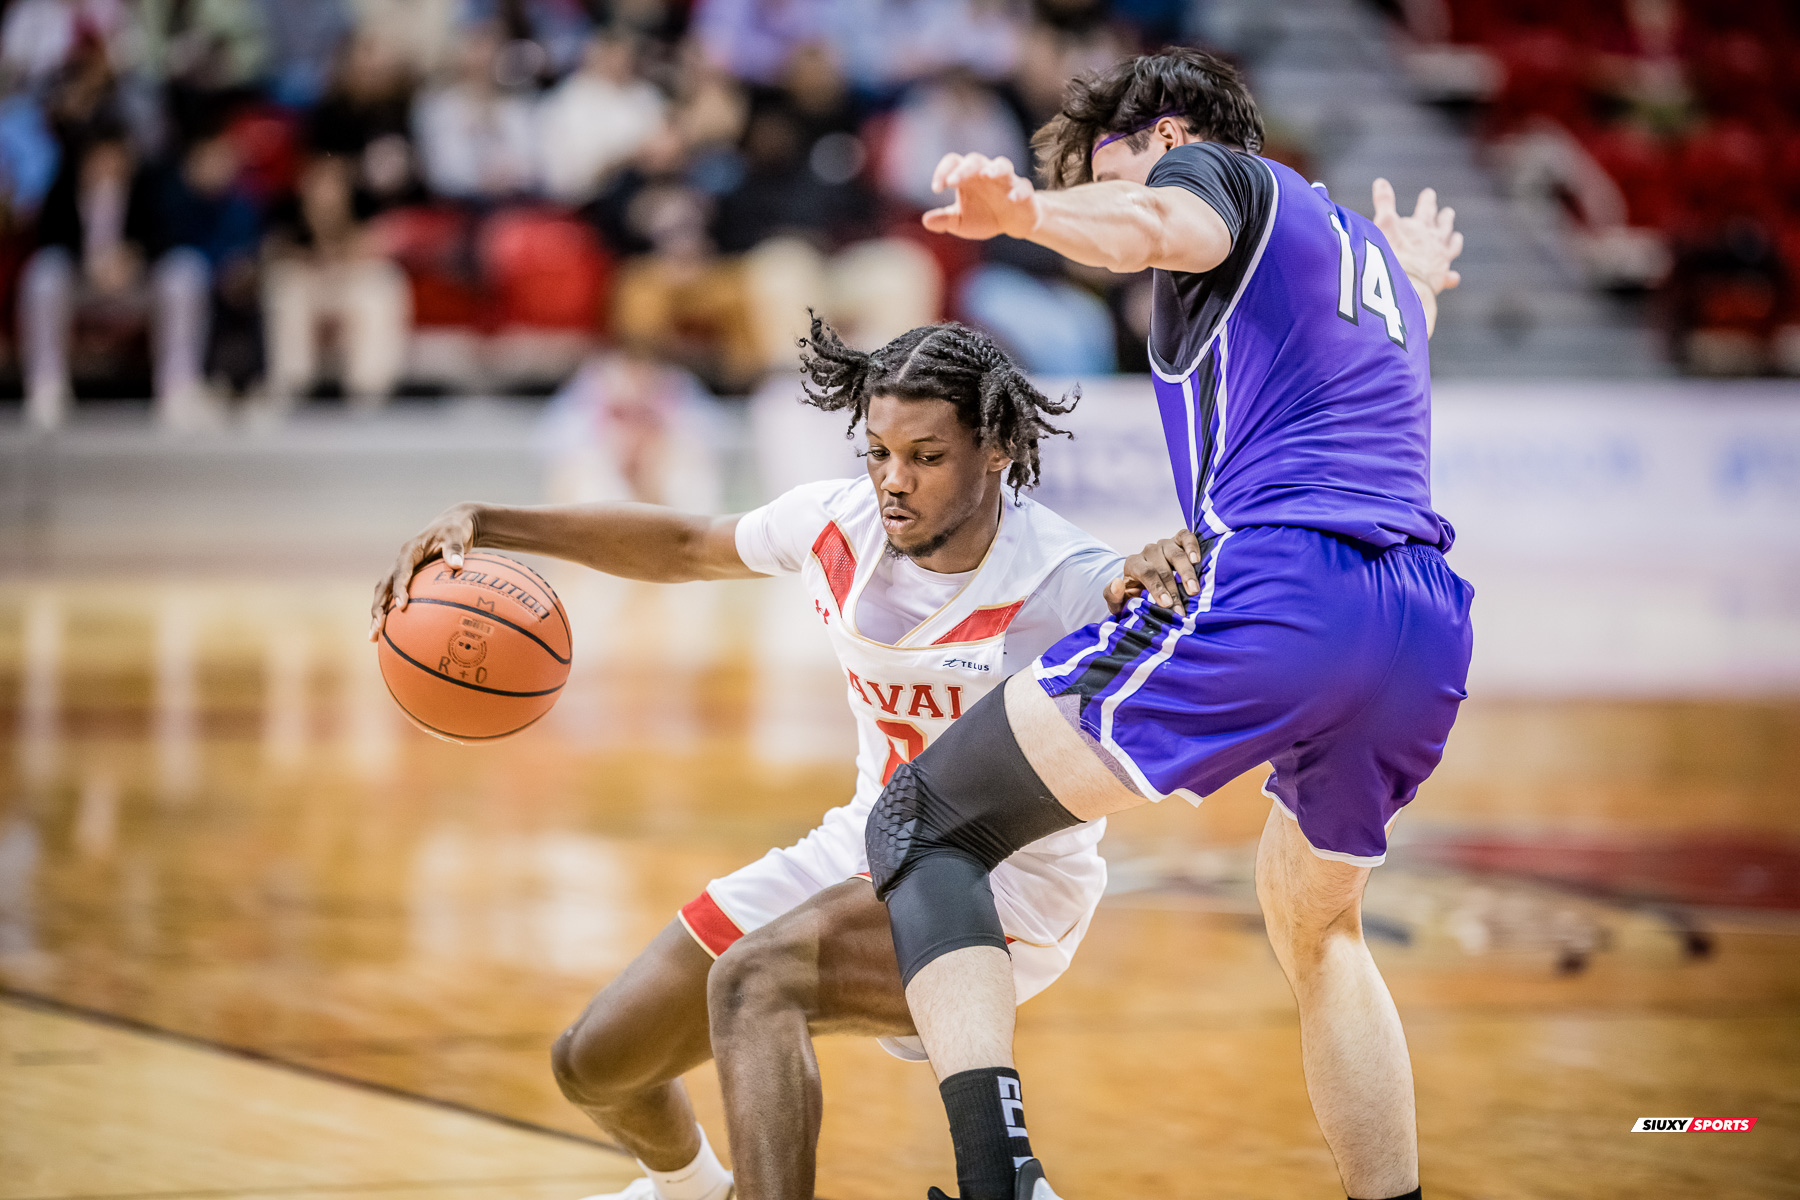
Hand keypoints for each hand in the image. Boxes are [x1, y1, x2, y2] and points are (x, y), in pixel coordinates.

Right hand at [370, 503, 478, 639]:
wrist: (450, 526)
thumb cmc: (454, 530)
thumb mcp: (456, 535)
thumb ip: (455, 549)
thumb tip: (457, 565)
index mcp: (409, 550)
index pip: (401, 571)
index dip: (399, 588)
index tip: (401, 606)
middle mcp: (400, 562)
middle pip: (383, 587)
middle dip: (378, 608)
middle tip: (377, 629)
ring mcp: (400, 571)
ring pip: (383, 595)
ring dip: (377, 614)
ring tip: (373, 638)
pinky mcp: (405, 579)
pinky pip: (393, 597)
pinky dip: (390, 613)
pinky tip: (391, 634)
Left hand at [922, 152, 1038, 241]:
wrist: (1013, 225)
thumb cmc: (984, 217)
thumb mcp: (961, 222)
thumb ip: (945, 219)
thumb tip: (926, 221)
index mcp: (968, 177)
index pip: (953, 163)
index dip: (942, 171)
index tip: (936, 189)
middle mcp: (986, 174)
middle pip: (975, 160)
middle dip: (964, 169)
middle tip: (952, 182)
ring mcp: (1007, 181)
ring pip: (1002, 165)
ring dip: (994, 169)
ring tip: (986, 175)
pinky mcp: (1024, 193)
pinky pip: (1023, 187)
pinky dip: (1018, 191)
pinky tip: (1011, 199)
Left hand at [1104, 529, 1204, 614]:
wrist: (1146, 582)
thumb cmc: (1135, 595)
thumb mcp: (1119, 601)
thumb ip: (1112, 595)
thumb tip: (1116, 582)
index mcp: (1133, 563)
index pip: (1145, 573)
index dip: (1156, 588)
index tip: (1166, 604)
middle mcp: (1149, 551)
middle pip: (1162, 569)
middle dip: (1173, 591)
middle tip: (1181, 609)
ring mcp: (1165, 544)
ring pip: (1176, 555)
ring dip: (1186, 573)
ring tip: (1194, 590)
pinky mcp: (1179, 539)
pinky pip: (1186, 537)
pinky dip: (1193, 547)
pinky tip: (1197, 560)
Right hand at [1372, 178, 1461, 295]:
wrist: (1404, 284)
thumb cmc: (1391, 254)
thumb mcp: (1383, 224)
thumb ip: (1384, 203)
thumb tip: (1381, 180)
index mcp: (1421, 226)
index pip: (1426, 208)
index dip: (1427, 200)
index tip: (1429, 193)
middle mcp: (1435, 241)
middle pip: (1443, 225)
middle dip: (1444, 217)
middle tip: (1448, 212)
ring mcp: (1440, 261)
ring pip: (1451, 247)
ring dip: (1453, 240)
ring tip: (1456, 237)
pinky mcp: (1440, 280)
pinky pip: (1448, 277)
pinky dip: (1451, 277)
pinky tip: (1453, 278)